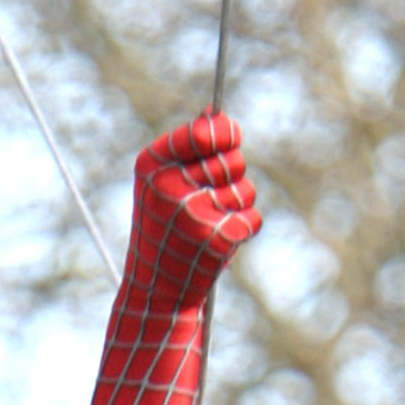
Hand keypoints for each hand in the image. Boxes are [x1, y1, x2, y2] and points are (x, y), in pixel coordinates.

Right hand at [127, 112, 258, 309]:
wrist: (157, 291)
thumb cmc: (162, 232)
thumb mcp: (160, 186)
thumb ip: (185, 151)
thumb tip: (214, 113)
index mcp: (151, 166)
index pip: (204, 132)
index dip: (225, 132)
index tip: (232, 136)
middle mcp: (169, 186)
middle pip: (233, 159)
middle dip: (234, 173)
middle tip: (218, 192)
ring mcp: (193, 213)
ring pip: (246, 189)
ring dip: (239, 203)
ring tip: (215, 221)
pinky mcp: (215, 239)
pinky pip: (252, 217)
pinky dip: (245, 227)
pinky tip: (223, 240)